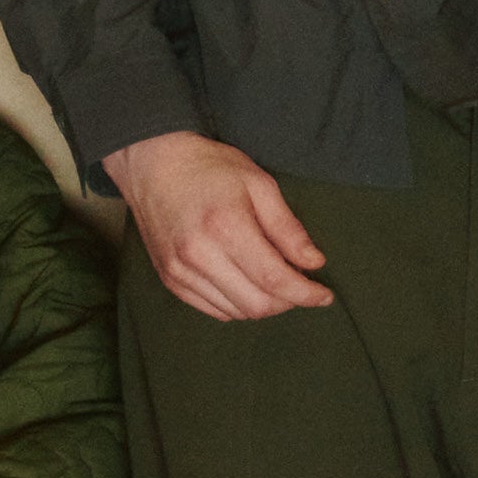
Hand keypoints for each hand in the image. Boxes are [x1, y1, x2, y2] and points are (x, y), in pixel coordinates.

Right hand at [105, 131, 332, 323]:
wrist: (152, 165)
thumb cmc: (209, 168)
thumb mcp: (258, 184)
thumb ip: (287, 227)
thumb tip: (313, 262)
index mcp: (225, 227)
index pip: (274, 279)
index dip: (305, 293)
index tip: (324, 296)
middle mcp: (199, 256)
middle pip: (257, 304)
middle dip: (288, 302)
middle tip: (301, 286)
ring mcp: (180, 272)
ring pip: (237, 313)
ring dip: (264, 305)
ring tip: (274, 283)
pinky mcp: (171, 280)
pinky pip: (214, 311)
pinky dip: (239, 306)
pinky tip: (247, 286)